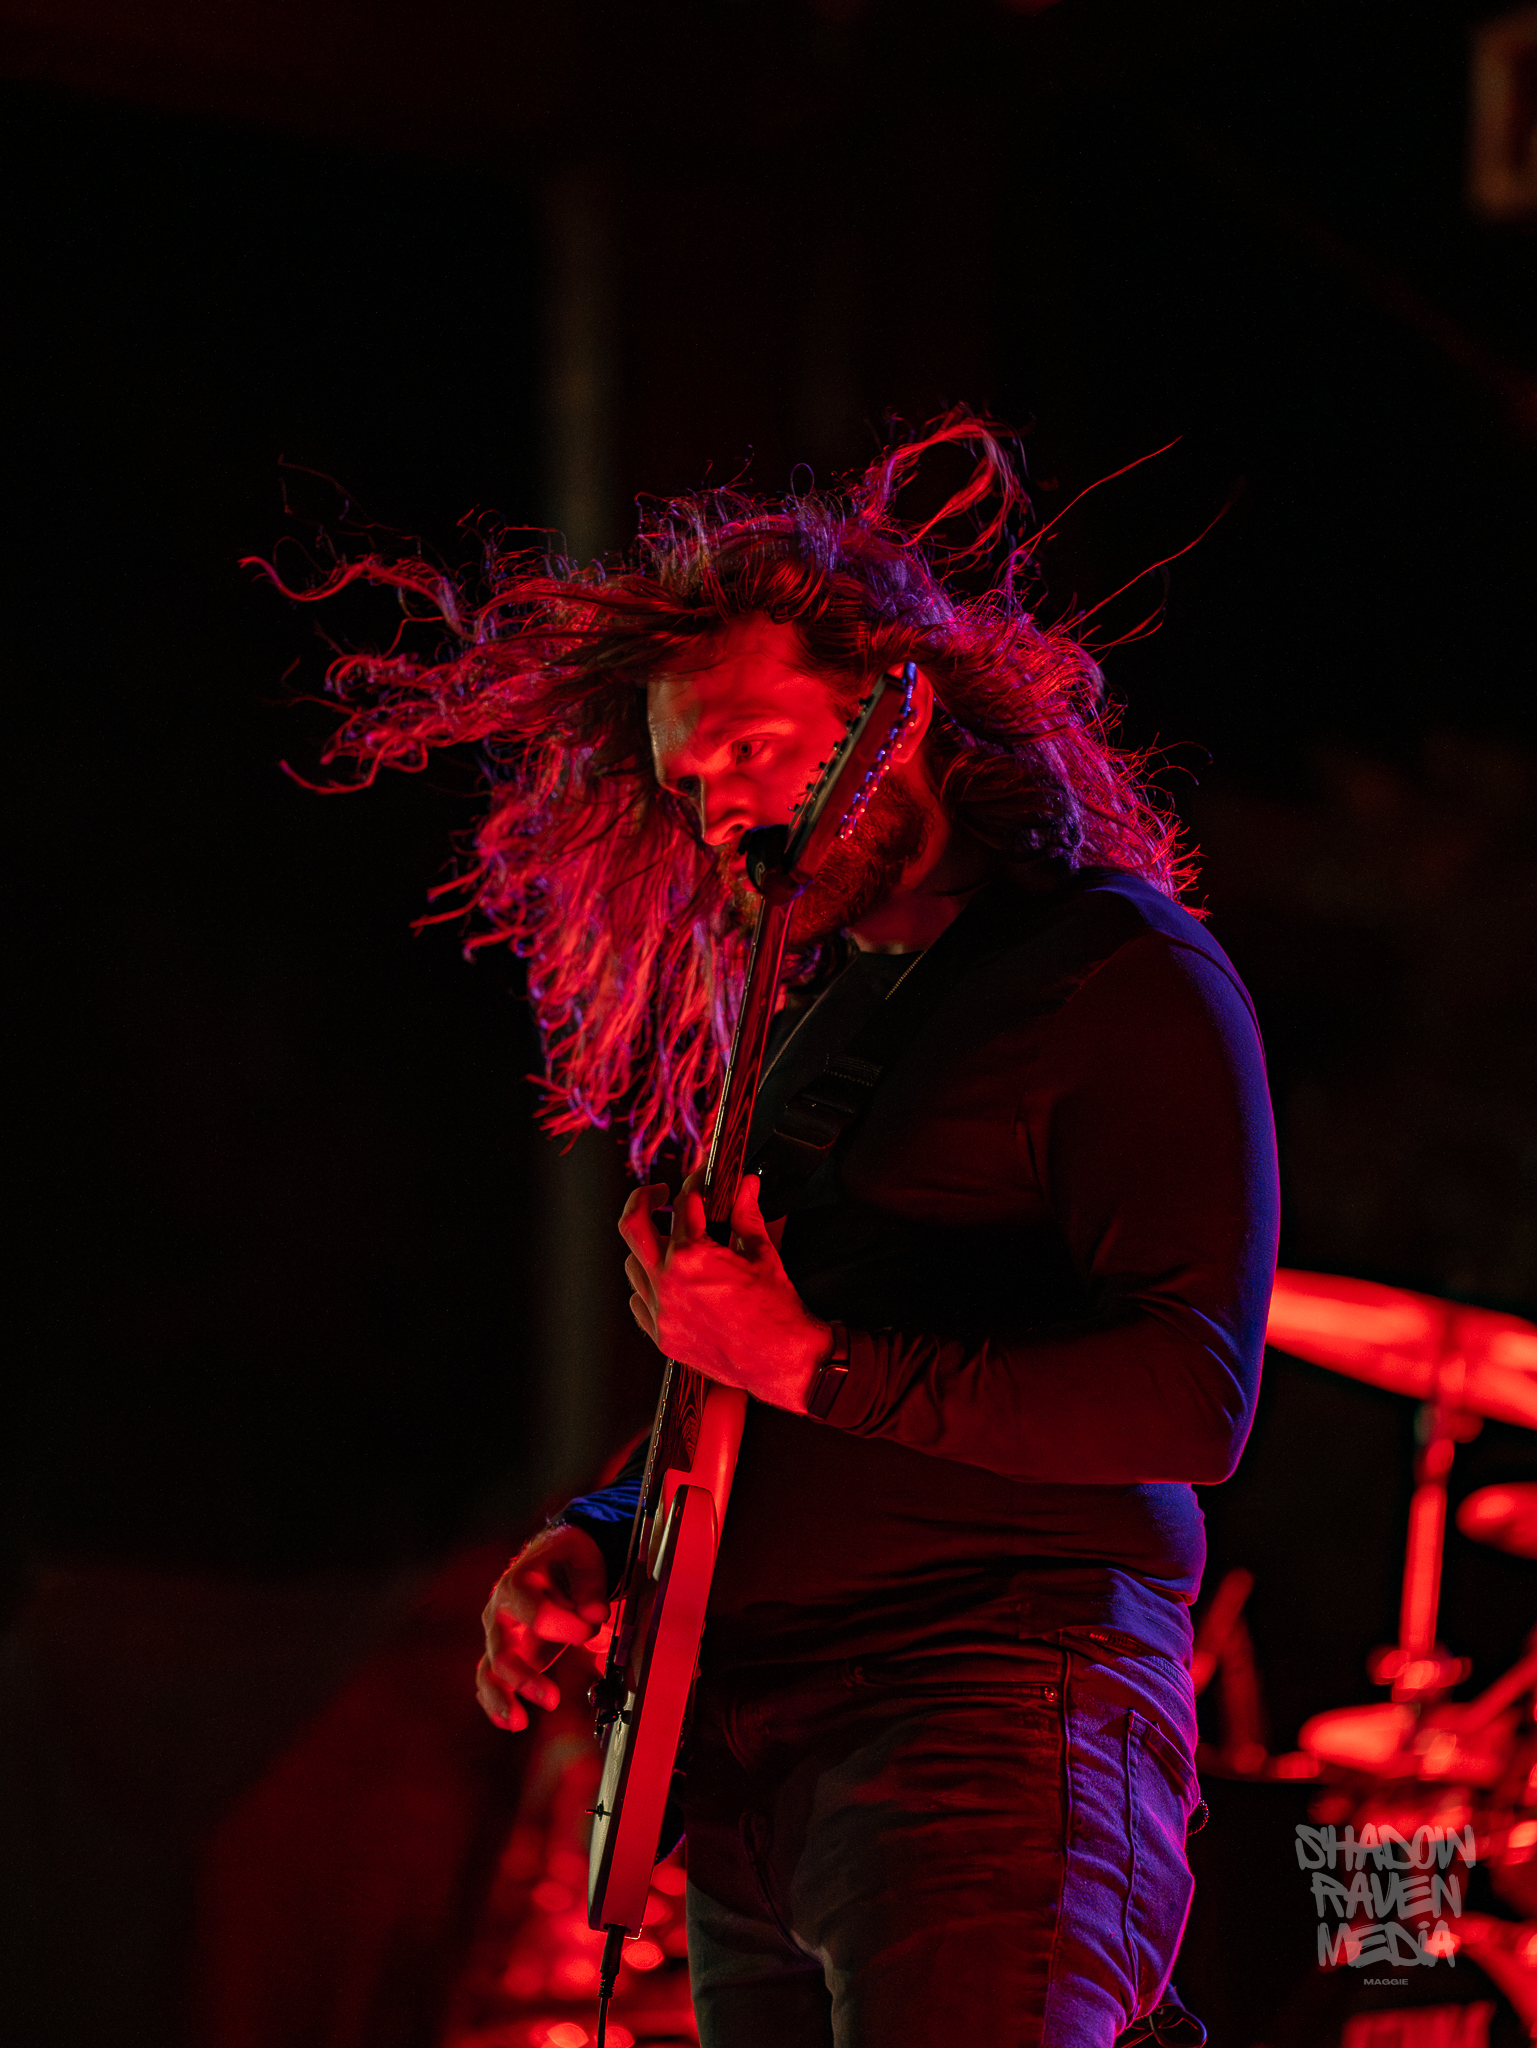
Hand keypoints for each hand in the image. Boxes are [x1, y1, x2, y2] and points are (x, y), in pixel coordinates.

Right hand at [476, 1523, 609, 1731]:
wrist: (551, 1555)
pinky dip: (496, 1703)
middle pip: (503, 1651)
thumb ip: (591, 1586)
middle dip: (525, 1678)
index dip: (568, 1627)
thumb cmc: (567, 1558)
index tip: (592, 1629)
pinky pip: (490, 1681)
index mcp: (518, 1583)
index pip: (538, 1615)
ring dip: (502, 1699)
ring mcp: (498, 1635)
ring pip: (489, 1672)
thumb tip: (593, 1615)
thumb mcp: (584, 1559)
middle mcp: (500, 1612)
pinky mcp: (503, 1653)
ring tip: (519, 1722)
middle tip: (552, 1699)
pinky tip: (510, 1721)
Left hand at [620, 1171, 832, 1411]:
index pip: (684, 1204)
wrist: (781, 1359)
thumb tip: (746, 1188)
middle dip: (643, 1200)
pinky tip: (665, 1281)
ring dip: (647, 1248)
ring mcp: (661, 1312)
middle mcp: (669, 1282)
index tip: (700, 1180)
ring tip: (668, 1242)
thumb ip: (747, 1215)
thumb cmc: (775, 1313)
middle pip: (633, 1225)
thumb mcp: (762, 1254)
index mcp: (694, 1257)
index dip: (695, 1184)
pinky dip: (647, 1287)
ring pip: (632, 1265)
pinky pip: (638, 1302)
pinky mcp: (663, 1336)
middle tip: (658, 1194)